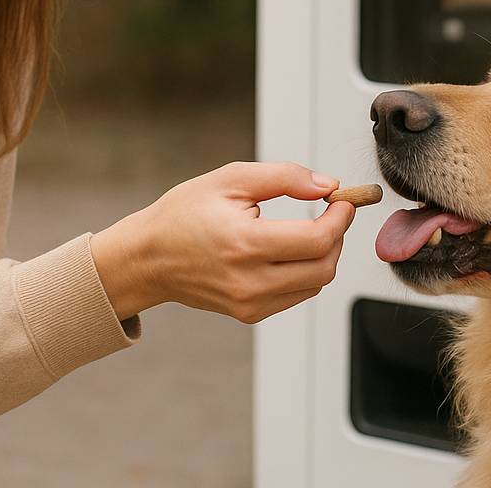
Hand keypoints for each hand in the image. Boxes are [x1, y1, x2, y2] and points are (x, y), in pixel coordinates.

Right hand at [90, 161, 355, 323]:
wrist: (147, 258)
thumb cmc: (184, 213)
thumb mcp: (230, 179)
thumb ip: (284, 177)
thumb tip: (327, 185)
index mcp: (245, 243)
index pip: (317, 239)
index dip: (340, 217)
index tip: (342, 199)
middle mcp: (250, 281)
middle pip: (324, 267)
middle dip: (338, 236)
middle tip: (332, 212)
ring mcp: (250, 303)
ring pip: (315, 284)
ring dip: (324, 255)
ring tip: (311, 228)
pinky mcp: (249, 314)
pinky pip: (296, 294)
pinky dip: (306, 272)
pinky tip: (291, 250)